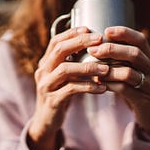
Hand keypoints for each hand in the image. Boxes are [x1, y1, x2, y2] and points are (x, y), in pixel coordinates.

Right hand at [28, 27, 109, 149]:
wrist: (46, 120)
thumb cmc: (60, 93)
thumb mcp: (63, 76)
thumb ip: (72, 63)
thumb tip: (93, 47)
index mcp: (45, 63)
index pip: (56, 41)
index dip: (71, 33)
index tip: (89, 28)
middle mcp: (43, 71)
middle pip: (59, 50)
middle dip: (80, 42)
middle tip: (100, 39)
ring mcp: (46, 86)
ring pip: (65, 70)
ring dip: (88, 67)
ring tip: (106, 68)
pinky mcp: (53, 101)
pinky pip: (71, 90)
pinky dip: (88, 87)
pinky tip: (102, 88)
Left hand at [87, 26, 149, 139]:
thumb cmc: (136, 88)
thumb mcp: (133, 70)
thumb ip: (121, 59)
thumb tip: (96, 45)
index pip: (140, 40)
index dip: (124, 33)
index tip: (106, 31)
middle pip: (134, 54)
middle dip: (112, 49)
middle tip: (93, 50)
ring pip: (129, 73)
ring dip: (109, 70)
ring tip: (93, 69)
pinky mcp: (145, 100)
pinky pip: (125, 90)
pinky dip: (110, 85)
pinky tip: (98, 83)